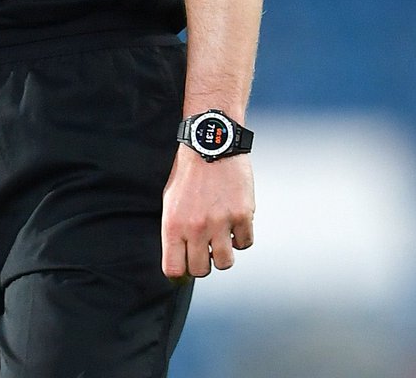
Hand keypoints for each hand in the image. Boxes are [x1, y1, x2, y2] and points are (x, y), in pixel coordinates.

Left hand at [161, 147, 254, 279]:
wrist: (210, 143)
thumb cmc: (188, 172)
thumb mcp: (170, 200)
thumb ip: (175, 230)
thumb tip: (180, 260)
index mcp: (173, 224)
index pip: (173, 269)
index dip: (180, 273)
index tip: (186, 267)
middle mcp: (196, 227)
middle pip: (201, 271)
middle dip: (203, 263)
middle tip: (205, 248)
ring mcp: (220, 222)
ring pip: (226, 262)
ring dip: (224, 253)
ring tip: (221, 235)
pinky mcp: (242, 215)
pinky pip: (245, 243)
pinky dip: (242, 237)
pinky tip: (235, 221)